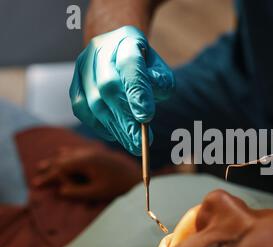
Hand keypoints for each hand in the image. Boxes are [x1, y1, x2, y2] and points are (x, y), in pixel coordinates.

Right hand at [32, 146, 140, 199]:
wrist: (137, 176)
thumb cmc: (118, 187)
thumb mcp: (96, 192)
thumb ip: (77, 192)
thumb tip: (60, 190)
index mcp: (86, 162)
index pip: (61, 168)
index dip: (48, 176)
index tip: (36, 184)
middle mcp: (88, 153)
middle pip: (62, 159)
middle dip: (49, 168)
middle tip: (36, 174)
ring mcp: (94, 151)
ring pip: (69, 153)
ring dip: (56, 159)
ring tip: (43, 164)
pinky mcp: (99, 152)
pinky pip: (78, 150)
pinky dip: (67, 153)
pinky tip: (62, 153)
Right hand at [70, 25, 174, 154]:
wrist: (117, 46)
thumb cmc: (144, 64)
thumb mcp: (160, 69)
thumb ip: (161, 85)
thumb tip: (145, 114)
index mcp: (127, 40)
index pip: (130, 65)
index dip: (136, 92)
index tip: (146, 118)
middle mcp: (101, 49)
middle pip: (109, 87)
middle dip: (125, 119)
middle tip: (140, 143)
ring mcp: (83, 65)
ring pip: (94, 101)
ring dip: (114, 127)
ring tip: (132, 144)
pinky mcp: (75, 81)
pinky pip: (81, 108)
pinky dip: (97, 125)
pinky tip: (114, 135)